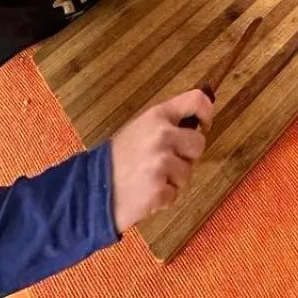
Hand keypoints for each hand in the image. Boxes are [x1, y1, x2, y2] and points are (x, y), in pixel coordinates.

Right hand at [109, 90, 212, 233]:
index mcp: (157, 116)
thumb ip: (167, 122)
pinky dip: (163, 197)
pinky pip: (175, 194)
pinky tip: (145, 192)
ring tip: (149, 177)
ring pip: (188, 172)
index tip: (204, 125)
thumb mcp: (140, 128)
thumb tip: (198, 121)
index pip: (197, 100)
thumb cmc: (118, 158)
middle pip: (198, 144)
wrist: (91, 189)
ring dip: (173, 179)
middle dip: (186, 156)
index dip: (207, 112)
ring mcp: (161, 162)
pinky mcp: (160, 189)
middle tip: (163, 162)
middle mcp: (162, 135)